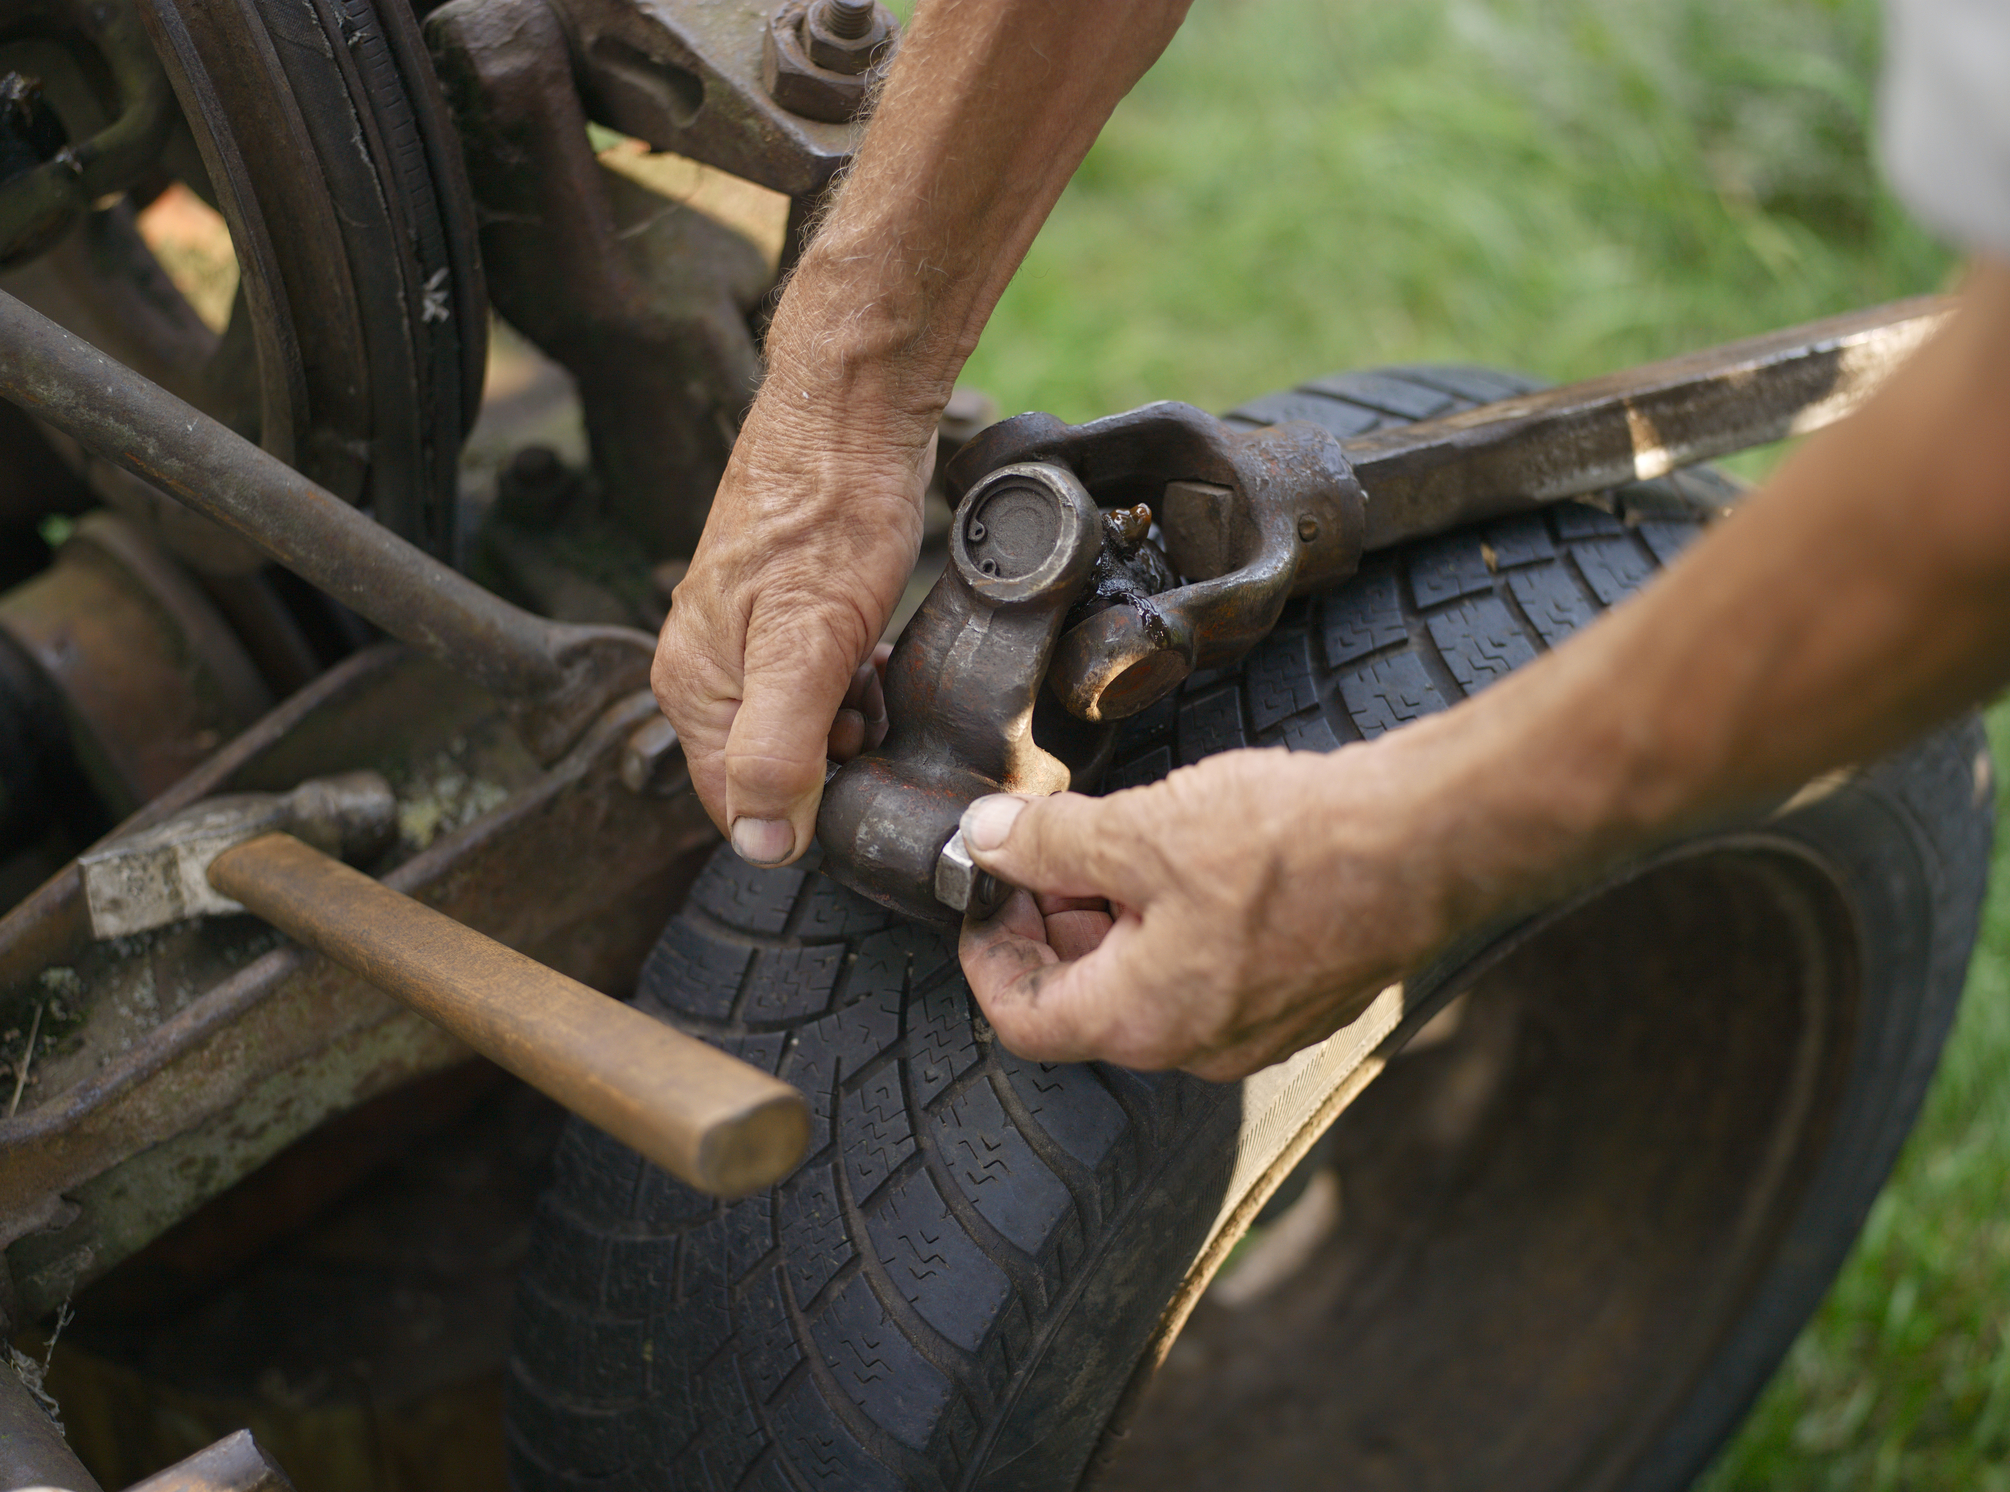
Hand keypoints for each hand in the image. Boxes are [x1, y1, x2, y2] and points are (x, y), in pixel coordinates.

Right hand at [651, 385, 933, 864]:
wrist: (850, 414)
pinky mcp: (782, 614)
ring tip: (873, 677)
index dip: (803, 810)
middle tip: (870, 713)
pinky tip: (873, 654)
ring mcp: (742, 640)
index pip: (738, 807)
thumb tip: (762, 844)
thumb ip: (778, 750)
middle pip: (770, 770)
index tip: (853, 772)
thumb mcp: (807, 648)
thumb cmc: (829, 512)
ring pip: (800, 728)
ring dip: (847, 723)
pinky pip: (816, 685)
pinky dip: (852, 685)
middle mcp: (706, 670)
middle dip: (831, 762)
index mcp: (693, 689)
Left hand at [957, 740, 1481, 1080]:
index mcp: (1141, 1023)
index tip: (982, 889)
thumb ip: (1049, 843)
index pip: (1022, 1017)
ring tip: (1117, 836)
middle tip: (1046, 845)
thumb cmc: (1292, 847)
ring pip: (1147, 982)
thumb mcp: (1140, 830)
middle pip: (1083, 1000)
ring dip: (1112, 916)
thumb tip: (986, 841)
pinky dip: (1172, 919)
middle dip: (1050, 921)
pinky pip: (1207, 970)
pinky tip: (1186, 850)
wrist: (1426, 843)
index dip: (986, 950)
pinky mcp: (1299, 994)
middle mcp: (1195, 1047)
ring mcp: (1255, 1028)